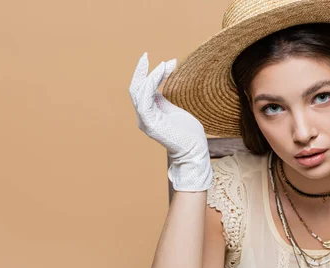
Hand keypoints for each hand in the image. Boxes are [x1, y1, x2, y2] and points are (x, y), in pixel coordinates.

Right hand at [129, 53, 211, 191]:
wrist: (194, 150)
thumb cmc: (188, 133)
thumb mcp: (173, 110)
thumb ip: (162, 99)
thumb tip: (158, 81)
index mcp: (148, 114)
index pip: (141, 90)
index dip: (147, 74)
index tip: (163, 62)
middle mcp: (143, 117)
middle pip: (135, 89)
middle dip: (140, 71)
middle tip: (145, 55)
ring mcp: (145, 121)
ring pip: (138, 91)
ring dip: (150, 74)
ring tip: (164, 64)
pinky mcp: (150, 123)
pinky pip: (145, 98)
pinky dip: (151, 82)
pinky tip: (161, 72)